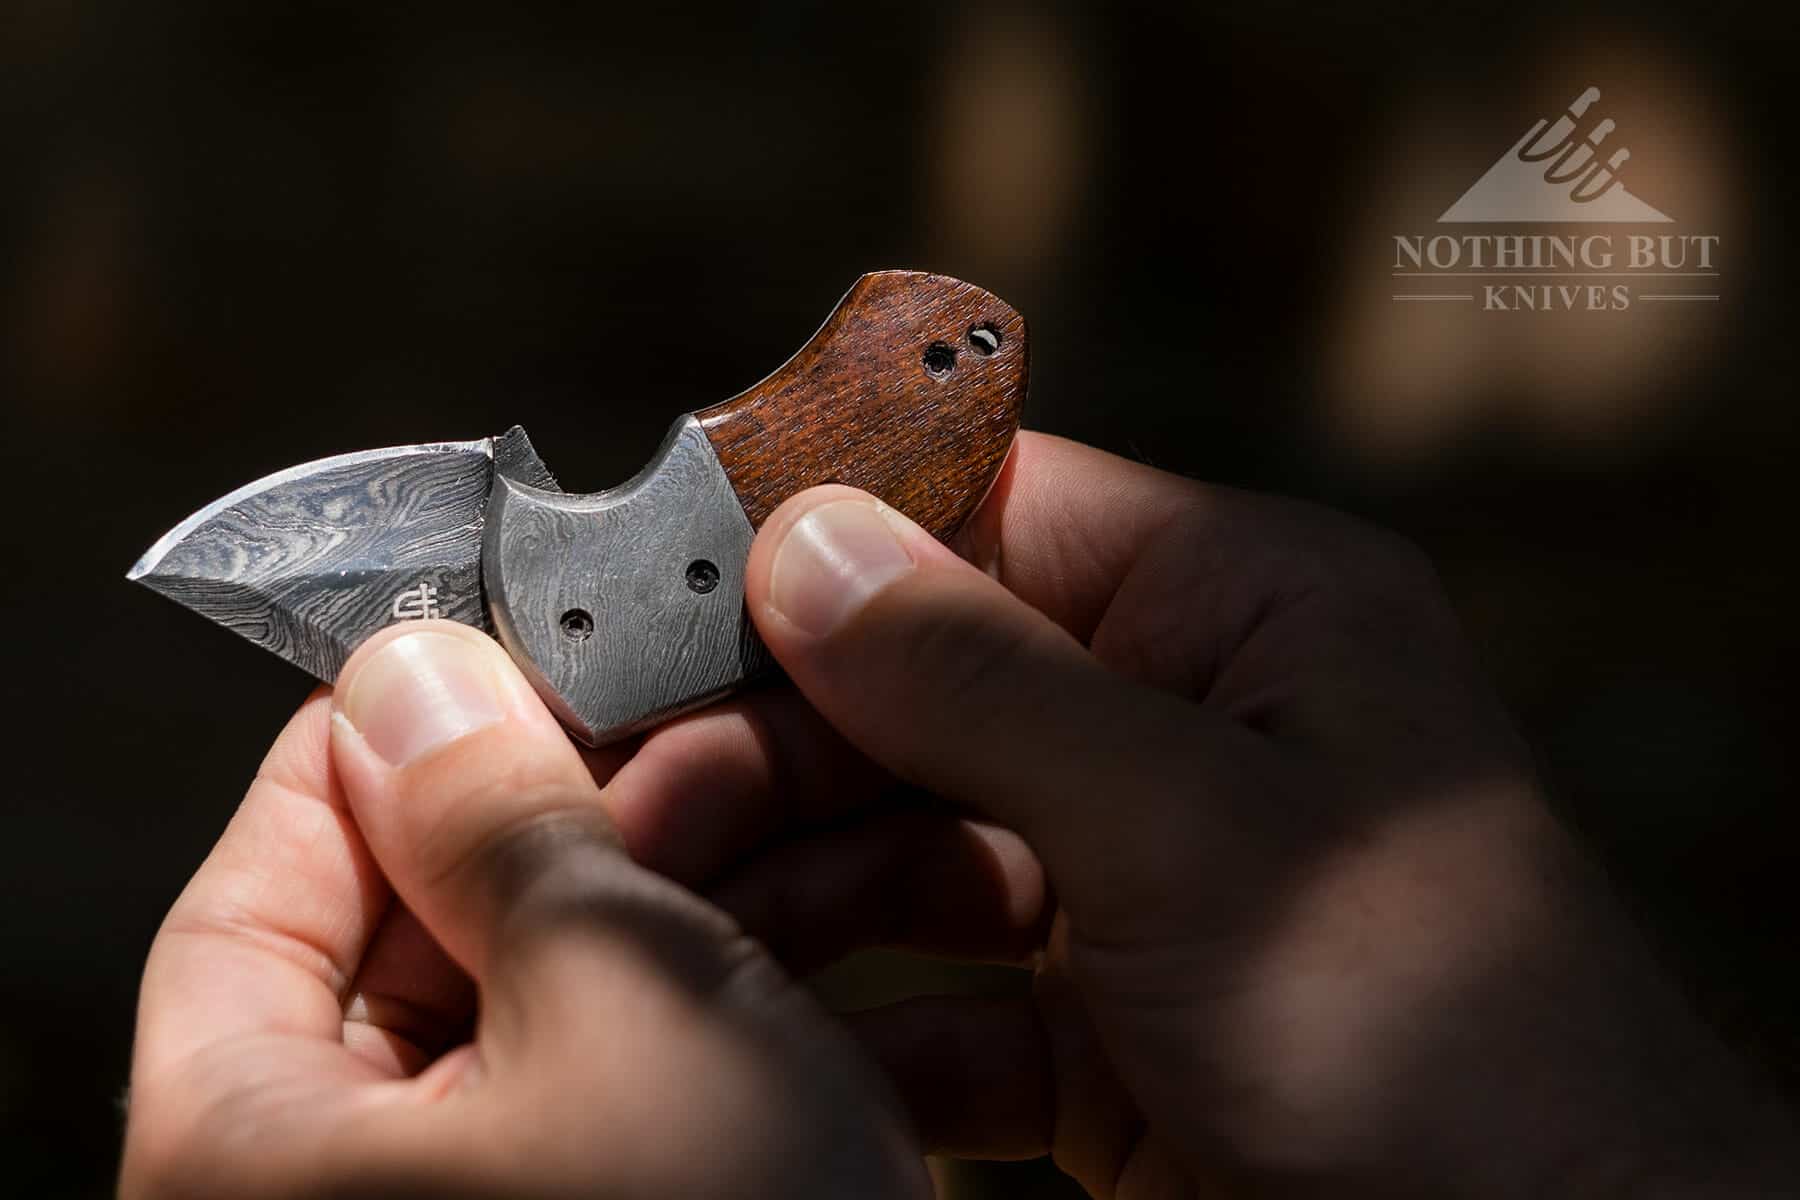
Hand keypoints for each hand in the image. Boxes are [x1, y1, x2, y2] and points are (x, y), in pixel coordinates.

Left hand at [119, 622, 929, 1198]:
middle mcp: (357, 1191)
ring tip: (850, 795)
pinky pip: (661, 1064)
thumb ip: (507, 824)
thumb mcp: (624, 1006)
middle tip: (725, 711)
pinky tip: (877, 923)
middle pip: (444, 921)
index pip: (263, 879)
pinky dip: (759, 986)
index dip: (383, 743)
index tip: (501, 647)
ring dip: (721, 881)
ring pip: (581, 985)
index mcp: (256, 1152)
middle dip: (612, 803)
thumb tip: (415, 676)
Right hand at [736, 432, 1799, 1196]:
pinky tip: (776, 1039)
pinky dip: (859, 1022)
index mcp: (1243, 614)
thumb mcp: (1197, 828)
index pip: (994, 513)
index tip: (665, 575)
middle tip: (635, 788)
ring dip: (788, 880)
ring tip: (663, 910)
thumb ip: (989, 684)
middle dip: (776, 740)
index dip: (828, 536)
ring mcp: (1138, 878)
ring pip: (911, 842)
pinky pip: (944, 995)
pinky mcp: (1108, 1023)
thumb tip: (806, 543)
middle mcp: (1184, 726)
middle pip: (922, 686)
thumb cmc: (1440, 1031)